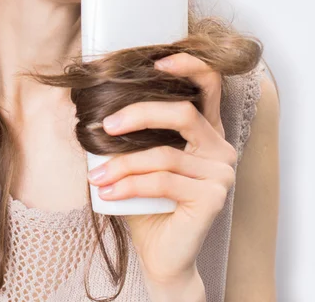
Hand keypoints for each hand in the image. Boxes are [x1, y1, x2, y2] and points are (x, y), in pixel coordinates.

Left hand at [87, 52, 236, 285]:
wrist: (161, 252)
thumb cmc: (146, 200)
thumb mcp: (137, 156)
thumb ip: (131, 131)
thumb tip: (93, 103)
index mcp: (205, 130)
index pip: (209, 84)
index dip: (188, 65)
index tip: (157, 63)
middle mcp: (220, 147)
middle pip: (182, 113)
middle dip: (139, 114)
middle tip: (105, 126)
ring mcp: (220, 172)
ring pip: (165, 153)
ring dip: (122, 163)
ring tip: (96, 176)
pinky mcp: (213, 197)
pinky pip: (162, 181)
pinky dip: (128, 184)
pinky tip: (106, 191)